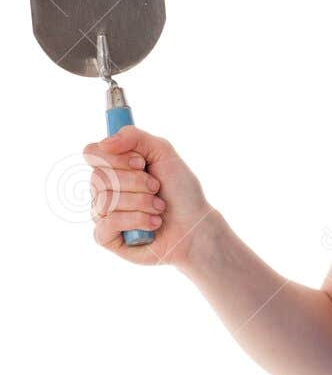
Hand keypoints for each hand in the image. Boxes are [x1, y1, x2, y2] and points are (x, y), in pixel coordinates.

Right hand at [82, 123, 217, 269]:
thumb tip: (104, 144)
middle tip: (157, 188)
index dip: (115, 158)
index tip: (141, 163)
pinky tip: (153, 224)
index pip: (91, 153)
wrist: (196, 225)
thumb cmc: (181, 191)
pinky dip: (135, 220)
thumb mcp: (163, 152)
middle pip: (98, 177)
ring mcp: (103, 214)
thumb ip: (134, 136)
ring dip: (141, 202)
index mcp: (113, 167)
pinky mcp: (106, 237)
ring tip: (159, 208)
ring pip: (105, 201)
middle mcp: (104, 189)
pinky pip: (107, 224)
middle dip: (136, 182)